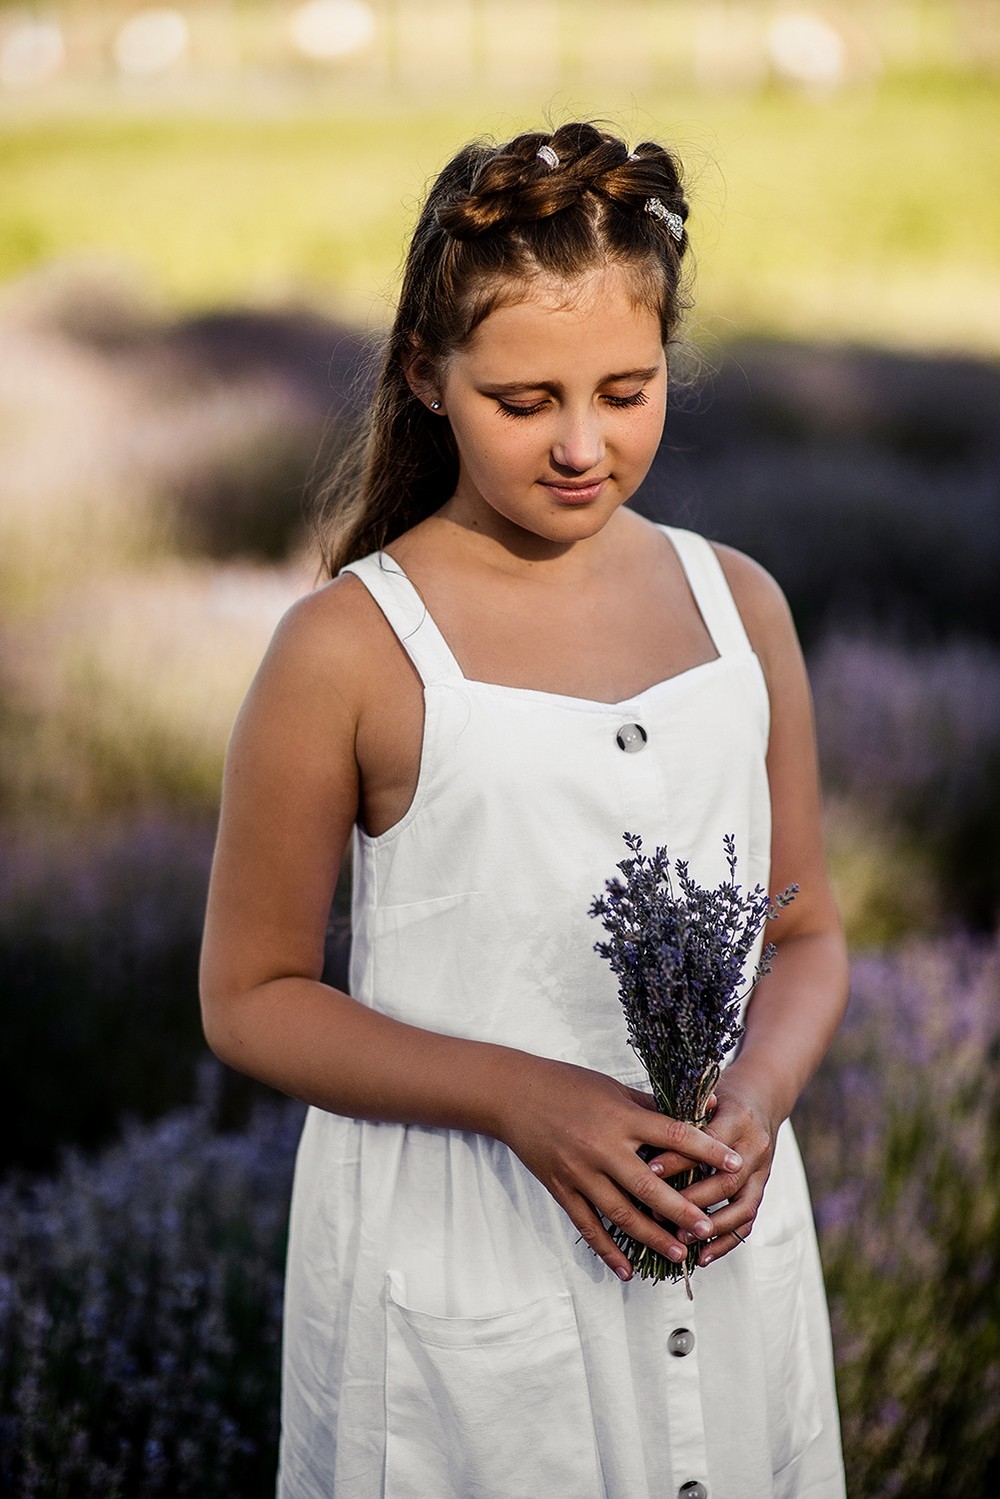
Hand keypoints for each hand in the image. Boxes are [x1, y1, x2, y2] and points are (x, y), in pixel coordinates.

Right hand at [493, 1056, 743, 1281]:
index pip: (673, 1135)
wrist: (514, 1095)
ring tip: (678, 1253)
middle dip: (681, 1209)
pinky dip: (607, 1250)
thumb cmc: (568, 1085)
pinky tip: (627, 1270)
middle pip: (649, 1186)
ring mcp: (580, 1173)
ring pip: (621, 1213)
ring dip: (651, 1236)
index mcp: (621, 1118)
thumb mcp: (613, 1088)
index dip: (706, 1150)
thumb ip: (652, 1107)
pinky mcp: (561, 1189)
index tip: (734, 1162)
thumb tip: (697, 1113)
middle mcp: (602, 1148)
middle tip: (707, 1227)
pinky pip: (587, 1226)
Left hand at [658, 1069, 780, 1265]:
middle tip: (657, 1213)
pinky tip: (703, 1256)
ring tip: (681, 1239)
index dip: (679, 1158)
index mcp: (737, 1118)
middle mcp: (755, 1147)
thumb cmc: (721, 1095)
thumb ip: (682, 1112)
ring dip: (711, 1228)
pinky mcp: (763, 1187)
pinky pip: (749, 1221)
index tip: (648, 1170)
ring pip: (743, 1207)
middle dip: (692, 1201)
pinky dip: (727, 1241)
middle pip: (727, 1182)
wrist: (762, 1096)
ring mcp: (763, 1170)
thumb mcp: (704, 1094)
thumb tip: (644, 1135)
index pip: (708, 1143)